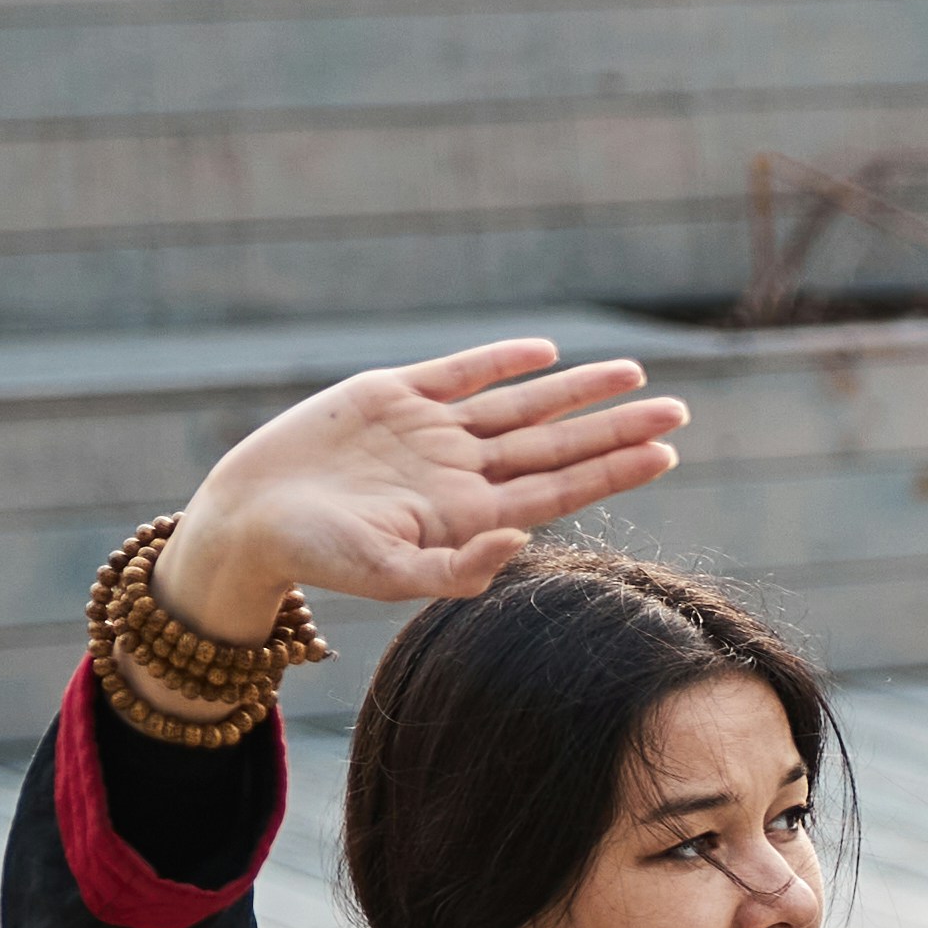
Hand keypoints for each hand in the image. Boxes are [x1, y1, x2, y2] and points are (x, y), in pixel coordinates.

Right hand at [151, 342, 684, 632]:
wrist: (248, 520)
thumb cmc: (318, 559)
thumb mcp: (391, 575)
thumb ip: (460, 569)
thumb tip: (523, 537)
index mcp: (471, 516)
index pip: (560, 488)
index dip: (614, 469)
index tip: (667, 452)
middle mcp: (461, 472)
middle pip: (557, 444)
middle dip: (617, 426)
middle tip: (679, 409)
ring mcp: (430, 433)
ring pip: (521, 405)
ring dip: (576, 390)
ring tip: (634, 375)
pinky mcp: (391, 396)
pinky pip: (460, 374)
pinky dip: (502, 361)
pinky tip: (546, 353)